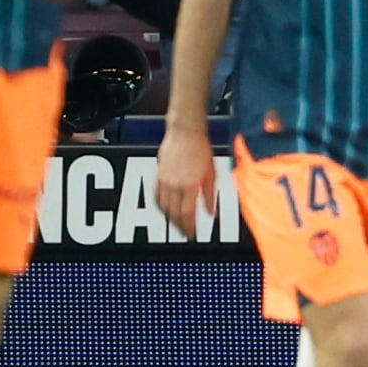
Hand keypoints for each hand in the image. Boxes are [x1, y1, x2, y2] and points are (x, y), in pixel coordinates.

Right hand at [157, 122, 216, 238]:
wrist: (185, 131)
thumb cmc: (201, 148)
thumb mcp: (212, 173)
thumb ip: (210, 195)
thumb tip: (212, 213)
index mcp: (189, 186)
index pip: (187, 214)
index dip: (189, 228)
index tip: (193, 235)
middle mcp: (174, 185)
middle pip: (174, 214)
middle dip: (179, 226)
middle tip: (185, 233)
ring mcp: (164, 180)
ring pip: (163, 207)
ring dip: (169, 218)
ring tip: (176, 224)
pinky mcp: (158, 175)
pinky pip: (156, 196)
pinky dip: (160, 206)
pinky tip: (165, 209)